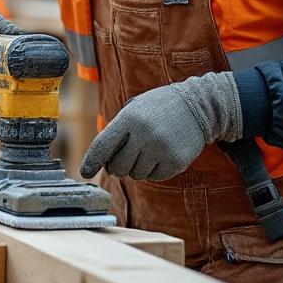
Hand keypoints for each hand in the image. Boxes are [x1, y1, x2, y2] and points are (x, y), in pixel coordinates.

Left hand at [79, 71, 242, 180]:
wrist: (197, 106)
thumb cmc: (158, 108)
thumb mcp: (134, 108)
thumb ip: (116, 130)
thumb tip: (101, 160)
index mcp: (129, 119)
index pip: (102, 146)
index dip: (91, 161)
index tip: (85, 172)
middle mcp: (144, 135)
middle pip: (118, 167)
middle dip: (118, 165)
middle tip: (127, 155)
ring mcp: (161, 149)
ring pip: (136, 174)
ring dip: (138, 167)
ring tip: (149, 148)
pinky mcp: (176, 162)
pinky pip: (154, 177)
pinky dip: (154, 170)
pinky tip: (162, 153)